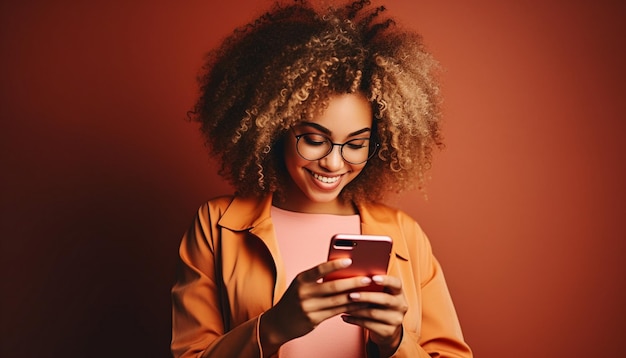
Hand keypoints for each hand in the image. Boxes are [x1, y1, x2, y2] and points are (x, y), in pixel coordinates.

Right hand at [259, 258, 373, 355]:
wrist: (279, 322)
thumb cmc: (294, 300)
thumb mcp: (301, 285)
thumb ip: (317, 279)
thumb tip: (343, 272)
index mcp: (301, 279)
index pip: (320, 269)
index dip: (335, 265)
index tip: (350, 260)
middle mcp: (303, 293)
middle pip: (333, 286)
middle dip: (352, 282)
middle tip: (367, 278)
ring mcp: (309, 308)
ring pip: (337, 301)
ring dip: (355, 296)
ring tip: (369, 291)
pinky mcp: (314, 320)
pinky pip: (336, 312)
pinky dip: (350, 308)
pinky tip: (360, 304)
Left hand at [340, 275, 408, 356]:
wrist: (387, 329)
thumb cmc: (379, 305)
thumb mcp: (381, 294)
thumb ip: (373, 285)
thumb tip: (353, 276)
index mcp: (399, 292)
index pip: (396, 283)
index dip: (386, 280)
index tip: (373, 278)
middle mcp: (401, 306)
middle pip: (384, 299)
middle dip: (366, 297)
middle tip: (351, 295)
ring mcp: (396, 320)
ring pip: (373, 313)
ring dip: (356, 309)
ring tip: (344, 306)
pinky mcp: (388, 332)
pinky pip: (368, 325)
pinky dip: (354, 320)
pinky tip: (345, 316)